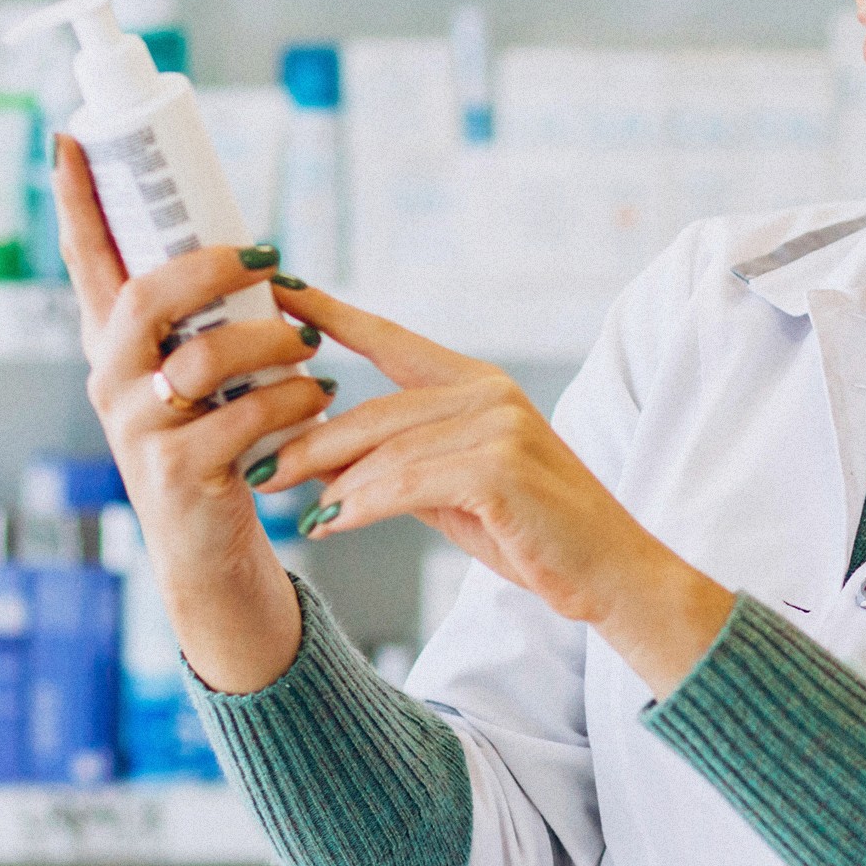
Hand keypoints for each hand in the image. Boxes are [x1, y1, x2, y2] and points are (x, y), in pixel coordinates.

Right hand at [53, 135, 325, 692]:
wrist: (208, 547)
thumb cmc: (212, 442)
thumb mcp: (193, 374)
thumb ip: (201, 319)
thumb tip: (251, 247)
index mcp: (110, 344)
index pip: (84, 261)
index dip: (75, 200)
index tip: (68, 138)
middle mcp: (110, 380)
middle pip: (145, 298)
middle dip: (211, 266)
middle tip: (268, 255)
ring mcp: (137, 429)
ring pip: (202, 359)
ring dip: (270, 344)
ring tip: (307, 348)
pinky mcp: (177, 474)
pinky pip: (243, 419)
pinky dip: (292, 402)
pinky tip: (317, 400)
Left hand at [256, 281, 735, 696]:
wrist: (609, 574)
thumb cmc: (534, 534)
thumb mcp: (458, 492)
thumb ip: (402, 466)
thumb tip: (324, 464)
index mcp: (478, 385)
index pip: (391, 340)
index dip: (331, 313)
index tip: (278, 291)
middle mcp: (488, 392)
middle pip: (373, 408)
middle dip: (308, 438)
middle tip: (256, 464)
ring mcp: (498, 426)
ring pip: (384, 449)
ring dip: (326, 479)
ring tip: (283, 500)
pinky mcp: (500, 468)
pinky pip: (406, 483)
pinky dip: (359, 505)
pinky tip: (328, 523)